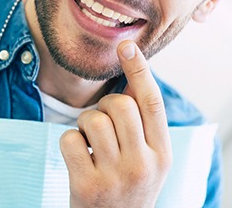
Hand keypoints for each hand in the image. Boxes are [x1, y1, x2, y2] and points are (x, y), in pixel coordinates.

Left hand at [60, 41, 171, 207]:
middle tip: (102, 123)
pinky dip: (69, 141)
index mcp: (162, 154)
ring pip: (93, 119)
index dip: (139, 70)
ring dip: (85, 124)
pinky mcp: (87, 185)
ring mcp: (115, 177)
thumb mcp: (148, 158)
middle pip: (119, 105)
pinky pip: (70, 138)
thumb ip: (143, 125)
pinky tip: (78, 157)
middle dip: (104, 105)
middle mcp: (143, 165)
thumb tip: (130, 73)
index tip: (126, 45)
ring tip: (91, 144)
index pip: (152, 103)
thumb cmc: (127, 184)